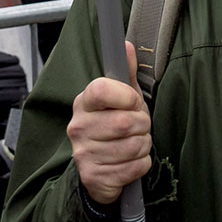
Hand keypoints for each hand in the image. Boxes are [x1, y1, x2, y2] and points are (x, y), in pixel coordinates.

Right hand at [67, 43, 150, 205]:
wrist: (101, 168)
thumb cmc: (114, 126)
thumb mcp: (122, 97)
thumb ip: (126, 72)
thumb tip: (126, 45)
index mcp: (83, 102)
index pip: (102, 90)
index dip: (126, 96)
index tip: (133, 102)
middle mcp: (78, 127)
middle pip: (125, 122)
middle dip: (143, 124)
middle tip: (138, 126)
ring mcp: (83, 153)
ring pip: (134, 146)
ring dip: (143, 145)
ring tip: (134, 143)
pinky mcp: (93, 177)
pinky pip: (134, 167)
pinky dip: (141, 164)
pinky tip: (130, 162)